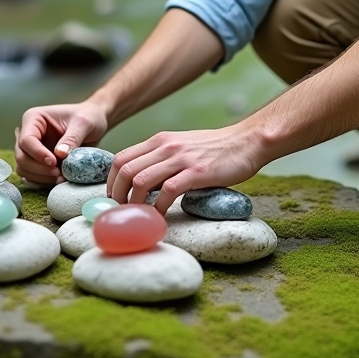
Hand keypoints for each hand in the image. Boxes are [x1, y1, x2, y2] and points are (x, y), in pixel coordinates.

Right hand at [14, 102, 109, 184]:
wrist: (95, 122)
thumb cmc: (89, 117)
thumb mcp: (84, 123)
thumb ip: (72, 138)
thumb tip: (59, 154)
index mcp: (34, 118)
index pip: (26, 140)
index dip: (37, 154)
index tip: (54, 162)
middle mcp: (28, 133)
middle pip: (21, 156)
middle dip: (38, 169)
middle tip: (59, 173)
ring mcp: (32, 148)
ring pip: (24, 168)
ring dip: (40, 177)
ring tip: (61, 177)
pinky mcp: (38, 160)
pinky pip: (32, 175)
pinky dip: (43, 180)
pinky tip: (59, 179)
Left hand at [107, 123, 265, 214]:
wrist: (247, 141)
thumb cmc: (217, 149)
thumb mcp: (183, 147)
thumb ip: (163, 159)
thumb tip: (144, 183)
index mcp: (160, 140)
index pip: (121, 158)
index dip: (111, 181)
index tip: (114, 199)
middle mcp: (166, 146)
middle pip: (125, 170)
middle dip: (117, 195)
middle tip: (121, 212)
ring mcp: (181, 159)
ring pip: (140, 181)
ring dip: (134, 204)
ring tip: (137, 217)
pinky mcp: (196, 172)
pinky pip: (167, 192)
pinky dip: (158, 208)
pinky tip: (160, 217)